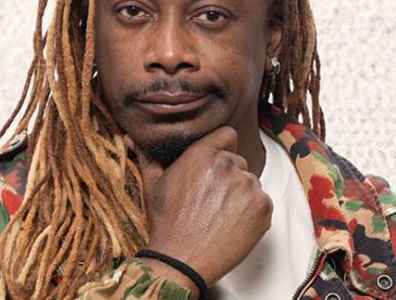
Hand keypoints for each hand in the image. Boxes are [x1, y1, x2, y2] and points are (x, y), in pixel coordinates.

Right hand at [127, 126, 272, 286]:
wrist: (181, 261)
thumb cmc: (167, 224)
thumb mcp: (153, 186)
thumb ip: (149, 157)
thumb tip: (132, 138)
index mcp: (202, 154)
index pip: (227, 135)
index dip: (223, 148)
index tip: (218, 164)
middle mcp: (227, 164)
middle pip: (238, 162)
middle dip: (229, 177)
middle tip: (213, 200)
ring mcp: (248, 185)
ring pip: (251, 183)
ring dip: (241, 196)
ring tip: (221, 215)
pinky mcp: (262, 206)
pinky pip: (263, 202)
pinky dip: (253, 213)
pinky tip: (234, 225)